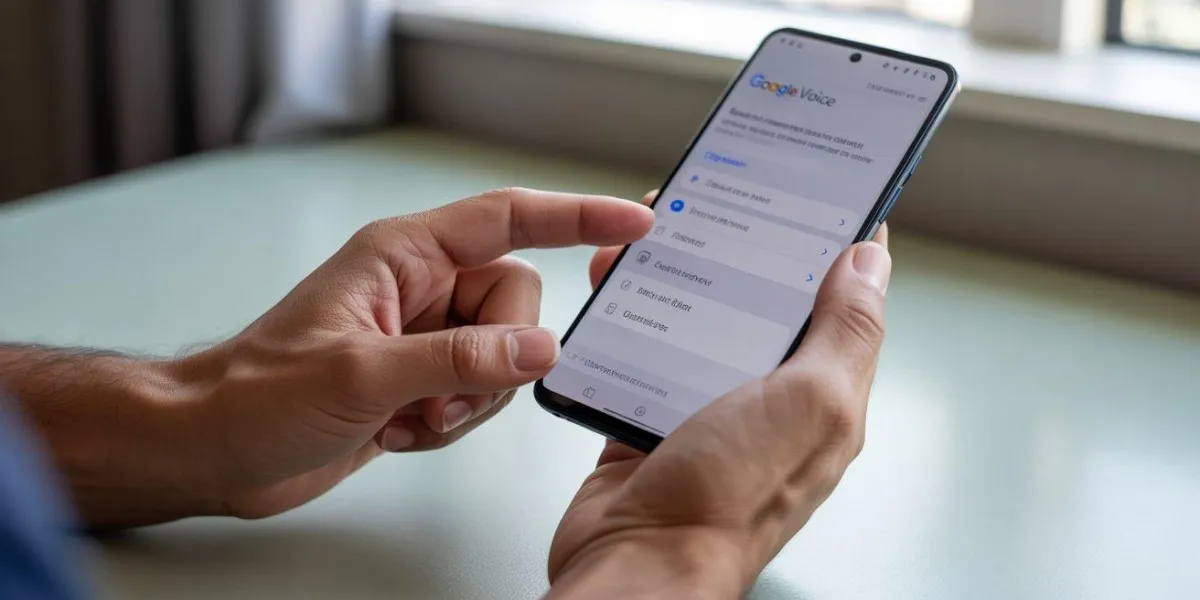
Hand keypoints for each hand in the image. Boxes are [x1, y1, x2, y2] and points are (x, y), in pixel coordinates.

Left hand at [170, 188, 652, 518]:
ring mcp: (422, 336)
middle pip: (515, 304)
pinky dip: (450, 423)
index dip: (574, 217)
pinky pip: (477, 395)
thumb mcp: (363, 375)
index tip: (631, 224)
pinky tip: (396, 431)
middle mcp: (421, 289)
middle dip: (495, 359)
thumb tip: (539, 350)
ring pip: (502, 356)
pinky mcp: (419, 380)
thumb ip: (459, 360)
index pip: (507, 221)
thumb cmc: (257, 394)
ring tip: (407, 417)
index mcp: (404, 256)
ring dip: (468, 401)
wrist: (215, 450)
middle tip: (441, 394)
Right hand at [546, 191, 890, 597]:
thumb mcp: (810, 402)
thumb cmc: (728, 497)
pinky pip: (644, 353)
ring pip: (700, 323)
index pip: (844, 306)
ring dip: (679, 278)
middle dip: (743, 251)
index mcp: (823, 395)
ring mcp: (708, 411)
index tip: (820, 194)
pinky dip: (630, 319)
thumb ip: (845, 332)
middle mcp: (770, 402)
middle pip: (765, 307)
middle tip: (720, 197)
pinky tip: (615, 291)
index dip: (839, 248)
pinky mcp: (650, 419)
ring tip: (653, 238)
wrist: (637, 561)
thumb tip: (870, 263)